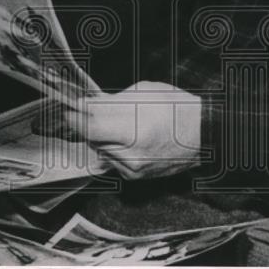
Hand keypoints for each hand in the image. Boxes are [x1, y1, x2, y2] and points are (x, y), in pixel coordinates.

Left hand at [61, 81, 202, 179]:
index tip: (66, 105)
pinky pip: (110, 158)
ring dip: (100, 134)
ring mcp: (132, 168)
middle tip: (91, 108)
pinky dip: (111, 146)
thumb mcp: (143, 93)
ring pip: (99, 147)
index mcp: (135, 130)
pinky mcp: (133, 176)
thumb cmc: (177, 108)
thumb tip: (85, 104)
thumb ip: (110, 101)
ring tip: (120, 121)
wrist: (202, 134)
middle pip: (91, 136)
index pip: (89, 126)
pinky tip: (127, 136)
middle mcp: (131, 155)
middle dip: (87, 121)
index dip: (73, 114)